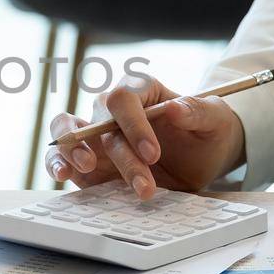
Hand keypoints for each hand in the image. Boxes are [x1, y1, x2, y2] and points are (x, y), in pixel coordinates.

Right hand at [43, 74, 246, 198]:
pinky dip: (57, 163)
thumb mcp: (216, 119)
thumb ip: (198, 111)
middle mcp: (112, 111)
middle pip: (99, 123)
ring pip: (69, 133)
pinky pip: (62, 158)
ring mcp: (97, 136)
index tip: (153, 153)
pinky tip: (63, 175)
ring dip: (73, 151)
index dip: (133, 124)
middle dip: (120, 156)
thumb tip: (175, 107)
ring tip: (85, 168)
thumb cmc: (208, 130)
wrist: (202, 158)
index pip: (122, 98)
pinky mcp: (88, 162)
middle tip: (143, 183)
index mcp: (140, 90)